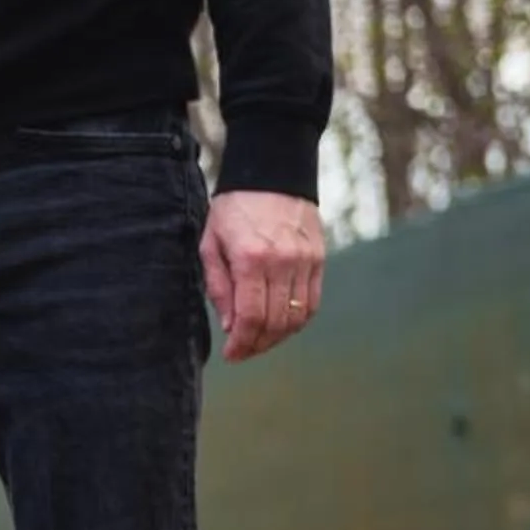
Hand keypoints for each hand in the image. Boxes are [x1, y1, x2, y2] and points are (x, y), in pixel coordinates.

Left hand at [200, 190, 324, 363]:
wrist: (272, 174)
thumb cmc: (232, 210)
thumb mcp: (210, 245)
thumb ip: (220, 287)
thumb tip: (231, 326)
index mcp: (252, 259)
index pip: (252, 317)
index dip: (241, 344)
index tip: (231, 355)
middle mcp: (284, 262)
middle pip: (276, 322)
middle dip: (257, 345)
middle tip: (242, 353)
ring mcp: (306, 260)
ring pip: (298, 317)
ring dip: (278, 337)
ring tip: (258, 341)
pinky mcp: (319, 258)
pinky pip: (312, 301)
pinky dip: (297, 320)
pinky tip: (279, 324)